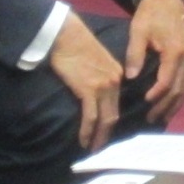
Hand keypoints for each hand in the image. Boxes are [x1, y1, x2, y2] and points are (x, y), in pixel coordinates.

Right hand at [48, 11, 126, 151]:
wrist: (65, 34)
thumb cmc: (75, 46)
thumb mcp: (95, 61)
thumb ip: (99, 77)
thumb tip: (92, 94)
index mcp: (117, 74)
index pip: (116, 103)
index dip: (111, 121)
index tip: (104, 133)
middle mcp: (115, 81)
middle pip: (114, 114)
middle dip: (106, 134)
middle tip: (100, 148)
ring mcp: (103, 86)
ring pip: (104, 119)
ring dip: (98, 137)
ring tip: (92, 149)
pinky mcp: (89, 89)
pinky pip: (91, 116)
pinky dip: (87, 130)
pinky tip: (83, 140)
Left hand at [124, 0, 183, 123]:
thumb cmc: (149, 14)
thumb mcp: (138, 31)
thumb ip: (135, 54)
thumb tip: (130, 77)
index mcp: (175, 50)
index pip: (168, 80)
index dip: (157, 94)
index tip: (145, 103)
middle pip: (180, 87)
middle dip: (166, 105)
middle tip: (152, 119)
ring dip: (176, 103)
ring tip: (163, 117)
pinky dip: (181, 93)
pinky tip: (172, 102)